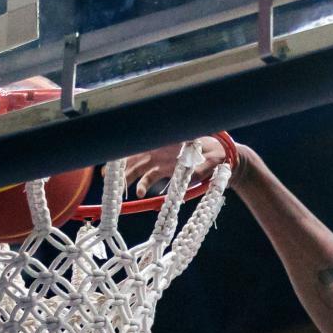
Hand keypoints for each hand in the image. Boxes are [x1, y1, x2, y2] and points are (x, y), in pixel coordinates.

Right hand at [118, 135, 247, 197]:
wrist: (224, 159)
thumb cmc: (218, 154)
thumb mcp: (212, 159)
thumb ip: (201, 167)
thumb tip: (191, 175)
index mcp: (169, 140)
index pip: (145, 139)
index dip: (130, 144)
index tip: (118, 153)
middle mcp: (161, 148)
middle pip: (135, 155)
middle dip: (120, 163)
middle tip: (108, 174)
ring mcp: (161, 158)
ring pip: (138, 166)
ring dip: (127, 175)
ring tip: (115, 185)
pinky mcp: (165, 168)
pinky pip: (149, 176)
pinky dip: (143, 184)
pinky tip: (139, 194)